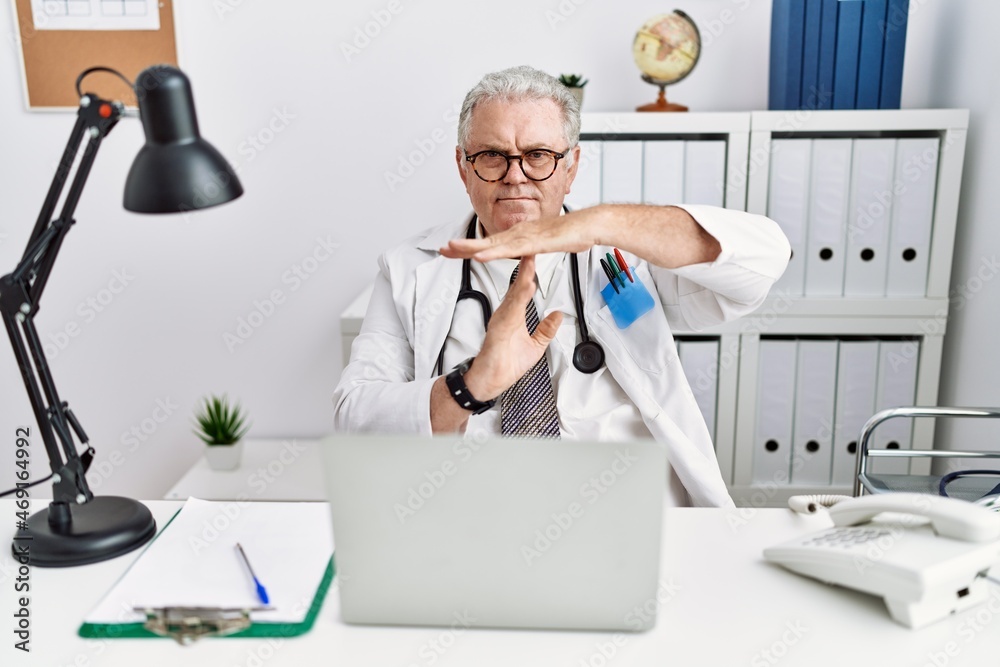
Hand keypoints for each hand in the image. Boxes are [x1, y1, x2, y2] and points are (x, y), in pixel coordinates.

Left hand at [440, 207, 603, 261]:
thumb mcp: (546, 245)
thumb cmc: (571, 234)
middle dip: (462, 246)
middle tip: (442, 249)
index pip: (490, 243)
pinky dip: (492, 253)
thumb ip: (534, 249)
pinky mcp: (532, 242)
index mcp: (519, 235)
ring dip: (471, 247)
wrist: (588, 225)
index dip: (470, 247)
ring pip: (492, 245)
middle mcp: (518, 233)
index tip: (453, 250)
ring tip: (452, 249)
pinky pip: (509, 250)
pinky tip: (479, 256)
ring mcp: (524, 237)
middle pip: (484, 242)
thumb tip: (529, 255)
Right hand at [462, 255, 562, 400]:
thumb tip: (557, 316)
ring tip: (530, 263)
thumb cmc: (505, 365)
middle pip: (517, 286)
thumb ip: (545, 330)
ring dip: (523, 278)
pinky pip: (510, 310)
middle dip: (525, 268)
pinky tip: (525, 287)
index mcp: (513, 316)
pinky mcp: (499, 329)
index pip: (523, 289)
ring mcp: (501, 320)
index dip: (529, 272)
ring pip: (514, 295)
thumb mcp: (535, 346)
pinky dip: (518, 298)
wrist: (490, 381)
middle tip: (531, 249)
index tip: (535, 257)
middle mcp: (506, 315)